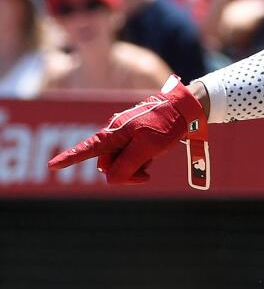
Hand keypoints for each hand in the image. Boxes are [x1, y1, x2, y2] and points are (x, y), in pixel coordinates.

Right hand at [47, 77, 205, 184]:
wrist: (186, 110)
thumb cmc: (166, 126)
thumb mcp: (147, 149)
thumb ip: (125, 166)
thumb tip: (110, 178)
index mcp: (113, 134)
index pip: (86, 149)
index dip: (68, 159)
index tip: (51, 166)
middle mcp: (114, 133)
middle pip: (108, 165)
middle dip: (126, 173)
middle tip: (146, 173)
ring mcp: (124, 136)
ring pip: (121, 163)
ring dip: (136, 166)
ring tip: (153, 156)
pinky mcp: (134, 138)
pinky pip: (131, 157)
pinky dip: (141, 161)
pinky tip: (154, 154)